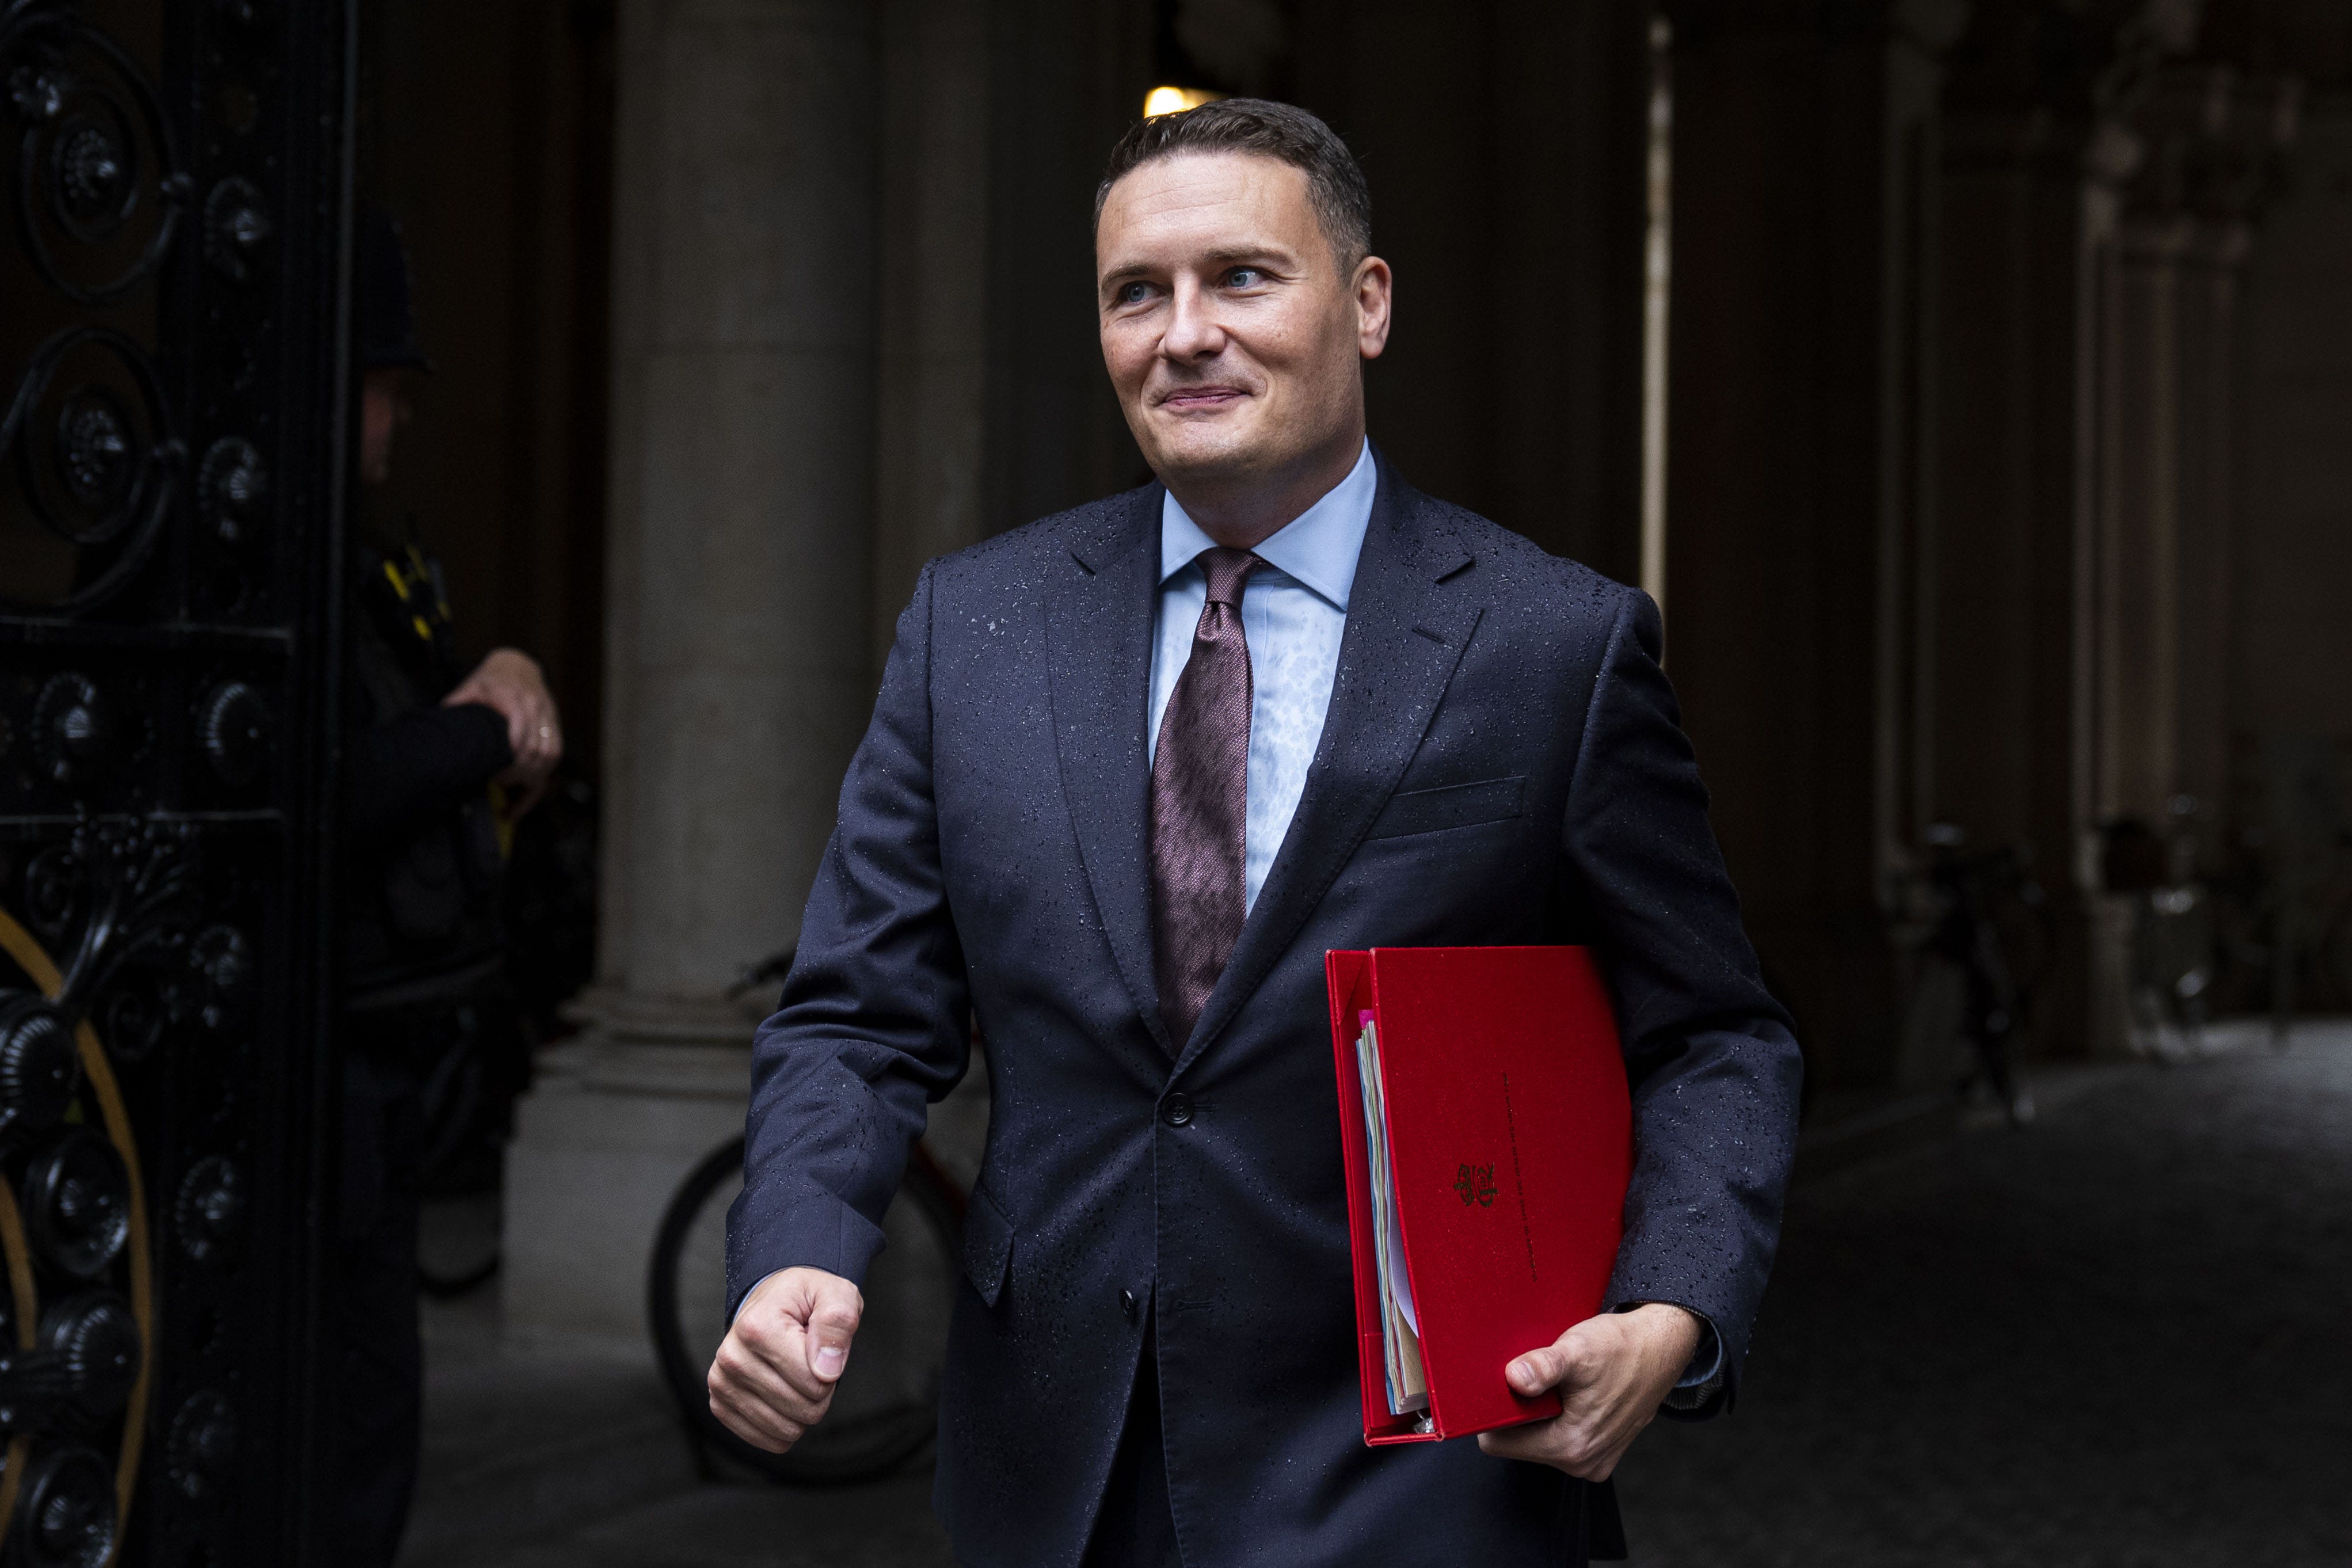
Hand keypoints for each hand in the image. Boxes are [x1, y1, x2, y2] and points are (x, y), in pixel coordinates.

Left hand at [444, 648, 561, 799]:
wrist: (518, 665)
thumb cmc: (491, 679)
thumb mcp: (470, 686)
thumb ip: (457, 704)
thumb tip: (441, 723)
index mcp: (512, 695)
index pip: (519, 726)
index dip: (511, 752)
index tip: (498, 770)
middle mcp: (533, 704)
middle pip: (535, 746)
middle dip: (520, 770)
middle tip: (503, 781)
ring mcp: (547, 713)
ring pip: (549, 751)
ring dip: (535, 772)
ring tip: (516, 781)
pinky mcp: (555, 721)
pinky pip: (557, 749)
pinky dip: (546, 766)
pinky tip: (532, 774)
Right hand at [706, 1267, 863, 1452]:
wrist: (771, 1302)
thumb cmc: (805, 1300)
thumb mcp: (835, 1295)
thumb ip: (838, 1323)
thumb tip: (826, 1369)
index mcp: (757, 1327)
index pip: (815, 1382)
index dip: (831, 1371)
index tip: (821, 1349)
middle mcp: (731, 1357)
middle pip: (802, 1409)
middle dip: (820, 1393)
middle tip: (811, 1364)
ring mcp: (721, 1383)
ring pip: (786, 1430)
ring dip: (802, 1410)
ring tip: (795, 1377)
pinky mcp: (720, 1405)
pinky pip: (767, 1440)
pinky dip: (785, 1426)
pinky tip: (782, 1396)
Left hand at [1476, 1303, 1702, 1480]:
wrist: (1661, 1347)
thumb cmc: (1622, 1347)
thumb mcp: (1578, 1349)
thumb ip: (1544, 1367)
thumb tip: (1516, 1379)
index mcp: (1571, 1446)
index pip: (1500, 1444)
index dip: (1493, 1413)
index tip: (1500, 1387)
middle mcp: (1582, 1463)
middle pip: (1519, 1443)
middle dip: (1519, 1412)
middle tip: (1533, 1378)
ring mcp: (1593, 1460)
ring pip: (1539, 1440)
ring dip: (1540, 1413)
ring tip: (1556, 1382)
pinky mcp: (1601, 1451)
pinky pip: (1561, 1438)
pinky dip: (1559, 1416)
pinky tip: (1571, 1392)